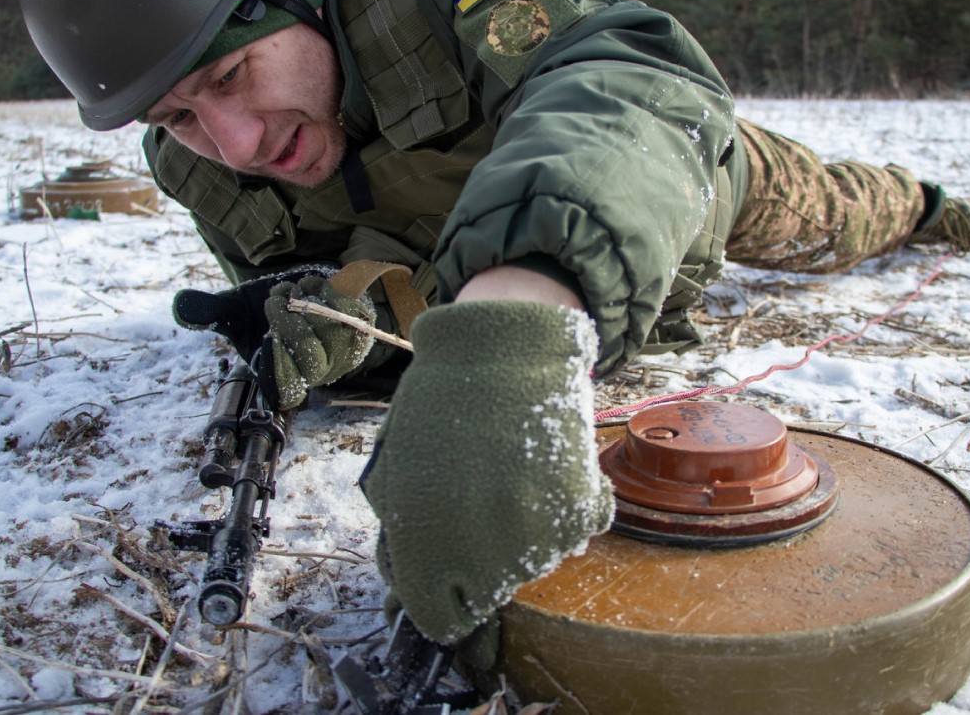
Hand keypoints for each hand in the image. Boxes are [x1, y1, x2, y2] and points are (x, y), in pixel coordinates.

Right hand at [172, 266, 375, 407]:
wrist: (307, 290)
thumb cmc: (268, 309)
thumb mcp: (234, 310)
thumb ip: (208, 312)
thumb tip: (182, 307)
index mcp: (284, 378)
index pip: (287, 390)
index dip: (279, 368)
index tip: (267, 337)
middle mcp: (315, 373)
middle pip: (310, 357)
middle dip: (288, 320)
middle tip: (275, 299)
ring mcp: (343, 353)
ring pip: (330, 333)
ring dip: (306, 303)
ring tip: (292, 291)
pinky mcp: (361, 328)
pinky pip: (349, 311)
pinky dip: (327, 292)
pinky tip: (314, 287)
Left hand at [359, 300, 614, 643]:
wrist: (501, 348)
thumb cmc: (439, 408)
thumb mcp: (393, 473)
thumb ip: (400, 540)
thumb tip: (411, 586)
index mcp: (424, 541)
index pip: (439, 620)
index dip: (441, 604)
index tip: (448, 583)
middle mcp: (480, 547)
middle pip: (487, 598)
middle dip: (480, 570)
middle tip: (478, 514)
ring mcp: (534, 530)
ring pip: (533, 567)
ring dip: (522, 538)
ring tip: (508, 479)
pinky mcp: (577, 507)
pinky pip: (572, 536)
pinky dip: (563, 512)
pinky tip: (540, 471)